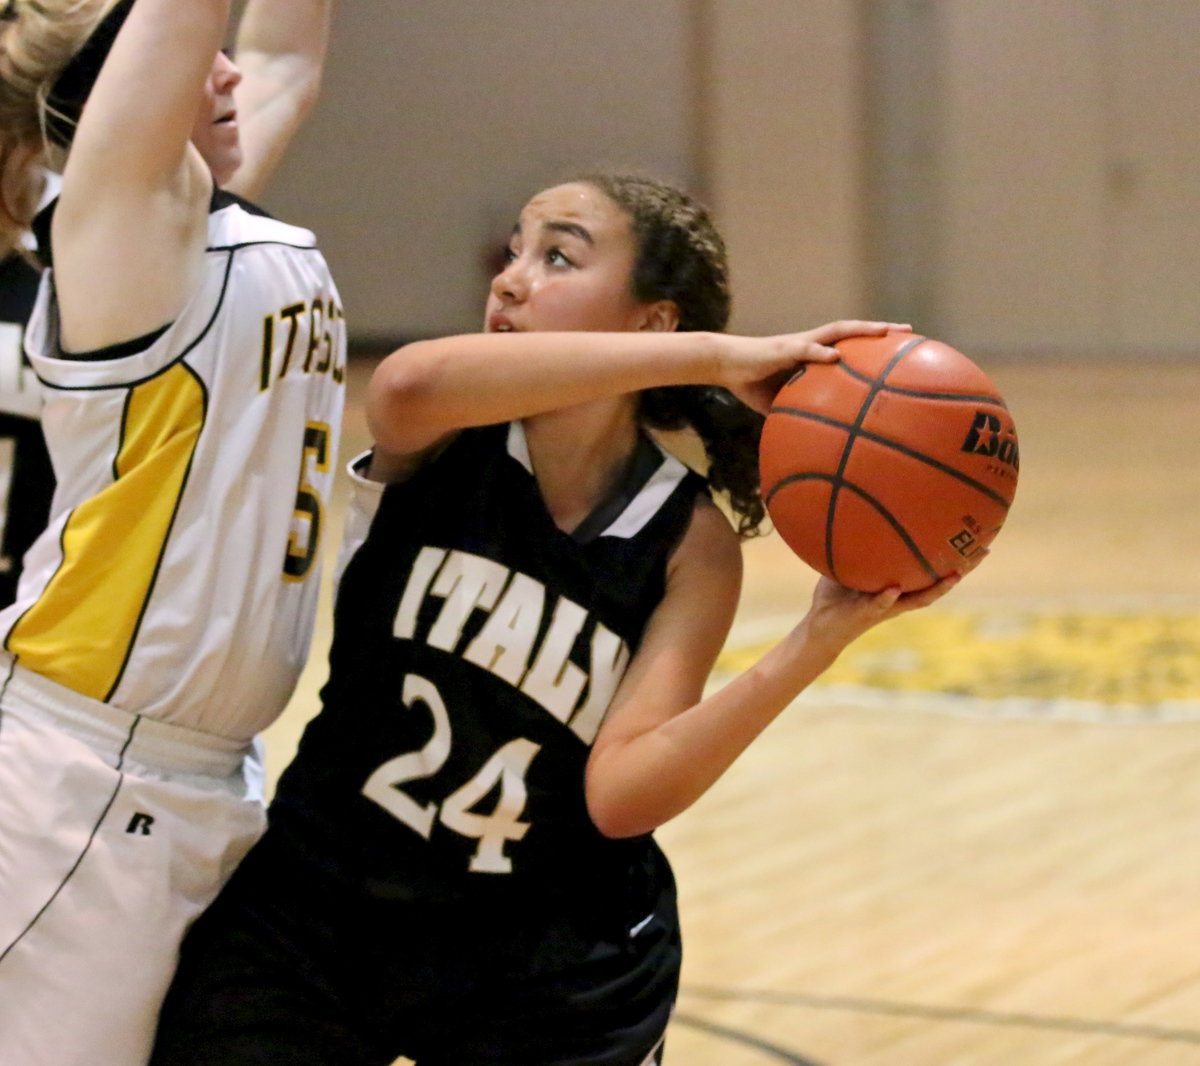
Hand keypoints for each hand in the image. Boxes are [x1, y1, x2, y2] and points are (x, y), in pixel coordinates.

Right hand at [720, 320, 910, 413]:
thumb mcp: (781, 400)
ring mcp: (799, 343)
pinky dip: (821, 352)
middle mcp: (811, 342)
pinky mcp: (783, 348)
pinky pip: (805, 349)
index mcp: (812, 352)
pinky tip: (836, 356)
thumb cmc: (751, 381)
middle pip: (852, 331)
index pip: (849, 343)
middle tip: (908, 330)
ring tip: (884, 331)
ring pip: (836, 331)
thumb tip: (816, 434)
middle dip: (880, 330)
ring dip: (860, 330)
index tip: (901, 345)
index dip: (874, 343)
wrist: (725, 364)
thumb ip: (799, 408)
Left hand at [799, 550, 983, 659]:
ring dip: (937, 589)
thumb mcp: (848, 561)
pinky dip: (886, 597)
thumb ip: (856, 540)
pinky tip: (894, 589)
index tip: (978, 538)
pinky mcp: (867, 614)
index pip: (932, 568)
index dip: (953, 556)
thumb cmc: (836, 593)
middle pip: (939, 583)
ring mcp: (887, 607)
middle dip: (962, 569)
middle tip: (984, 553)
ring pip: (919, 600)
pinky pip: (879, 605)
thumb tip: (856, 504)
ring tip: (955, 576)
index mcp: (901, 583)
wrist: (820, 623)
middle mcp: (901, 596)